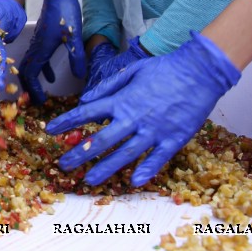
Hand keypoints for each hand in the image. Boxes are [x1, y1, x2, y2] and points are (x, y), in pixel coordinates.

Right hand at [18, 0, 85, 103]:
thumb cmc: (65, 12)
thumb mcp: (74, 36)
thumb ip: (76, 56)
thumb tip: (79, 76)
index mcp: (41, 49)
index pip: (30, 74)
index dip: (33, 89)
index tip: (39, 101)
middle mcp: (36, 47)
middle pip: (26, 71)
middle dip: (30, 87)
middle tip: (38, 101)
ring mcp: (37, 42)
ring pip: (31, 65)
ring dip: (35, 79)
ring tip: (42, 92)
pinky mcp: (42, 38)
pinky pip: (38, 58)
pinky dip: (42, 69)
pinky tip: (50, 75)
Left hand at [45, 32, 239, 186]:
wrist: (200, 72)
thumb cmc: (165, 68)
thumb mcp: (132, 70)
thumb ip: (108, 87)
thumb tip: (85, 99)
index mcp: (122, 100)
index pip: (87, 113)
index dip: (67, 122)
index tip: (51, 130)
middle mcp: (134, 118)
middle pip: (101, 141)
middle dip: (80, 154)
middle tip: (63, 165)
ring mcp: (154, 131)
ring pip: (125, 154)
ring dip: (106, 168)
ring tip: (89, 180)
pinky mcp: (173, 139)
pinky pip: (157, 158)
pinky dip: (146, 170)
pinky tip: (134, 182)